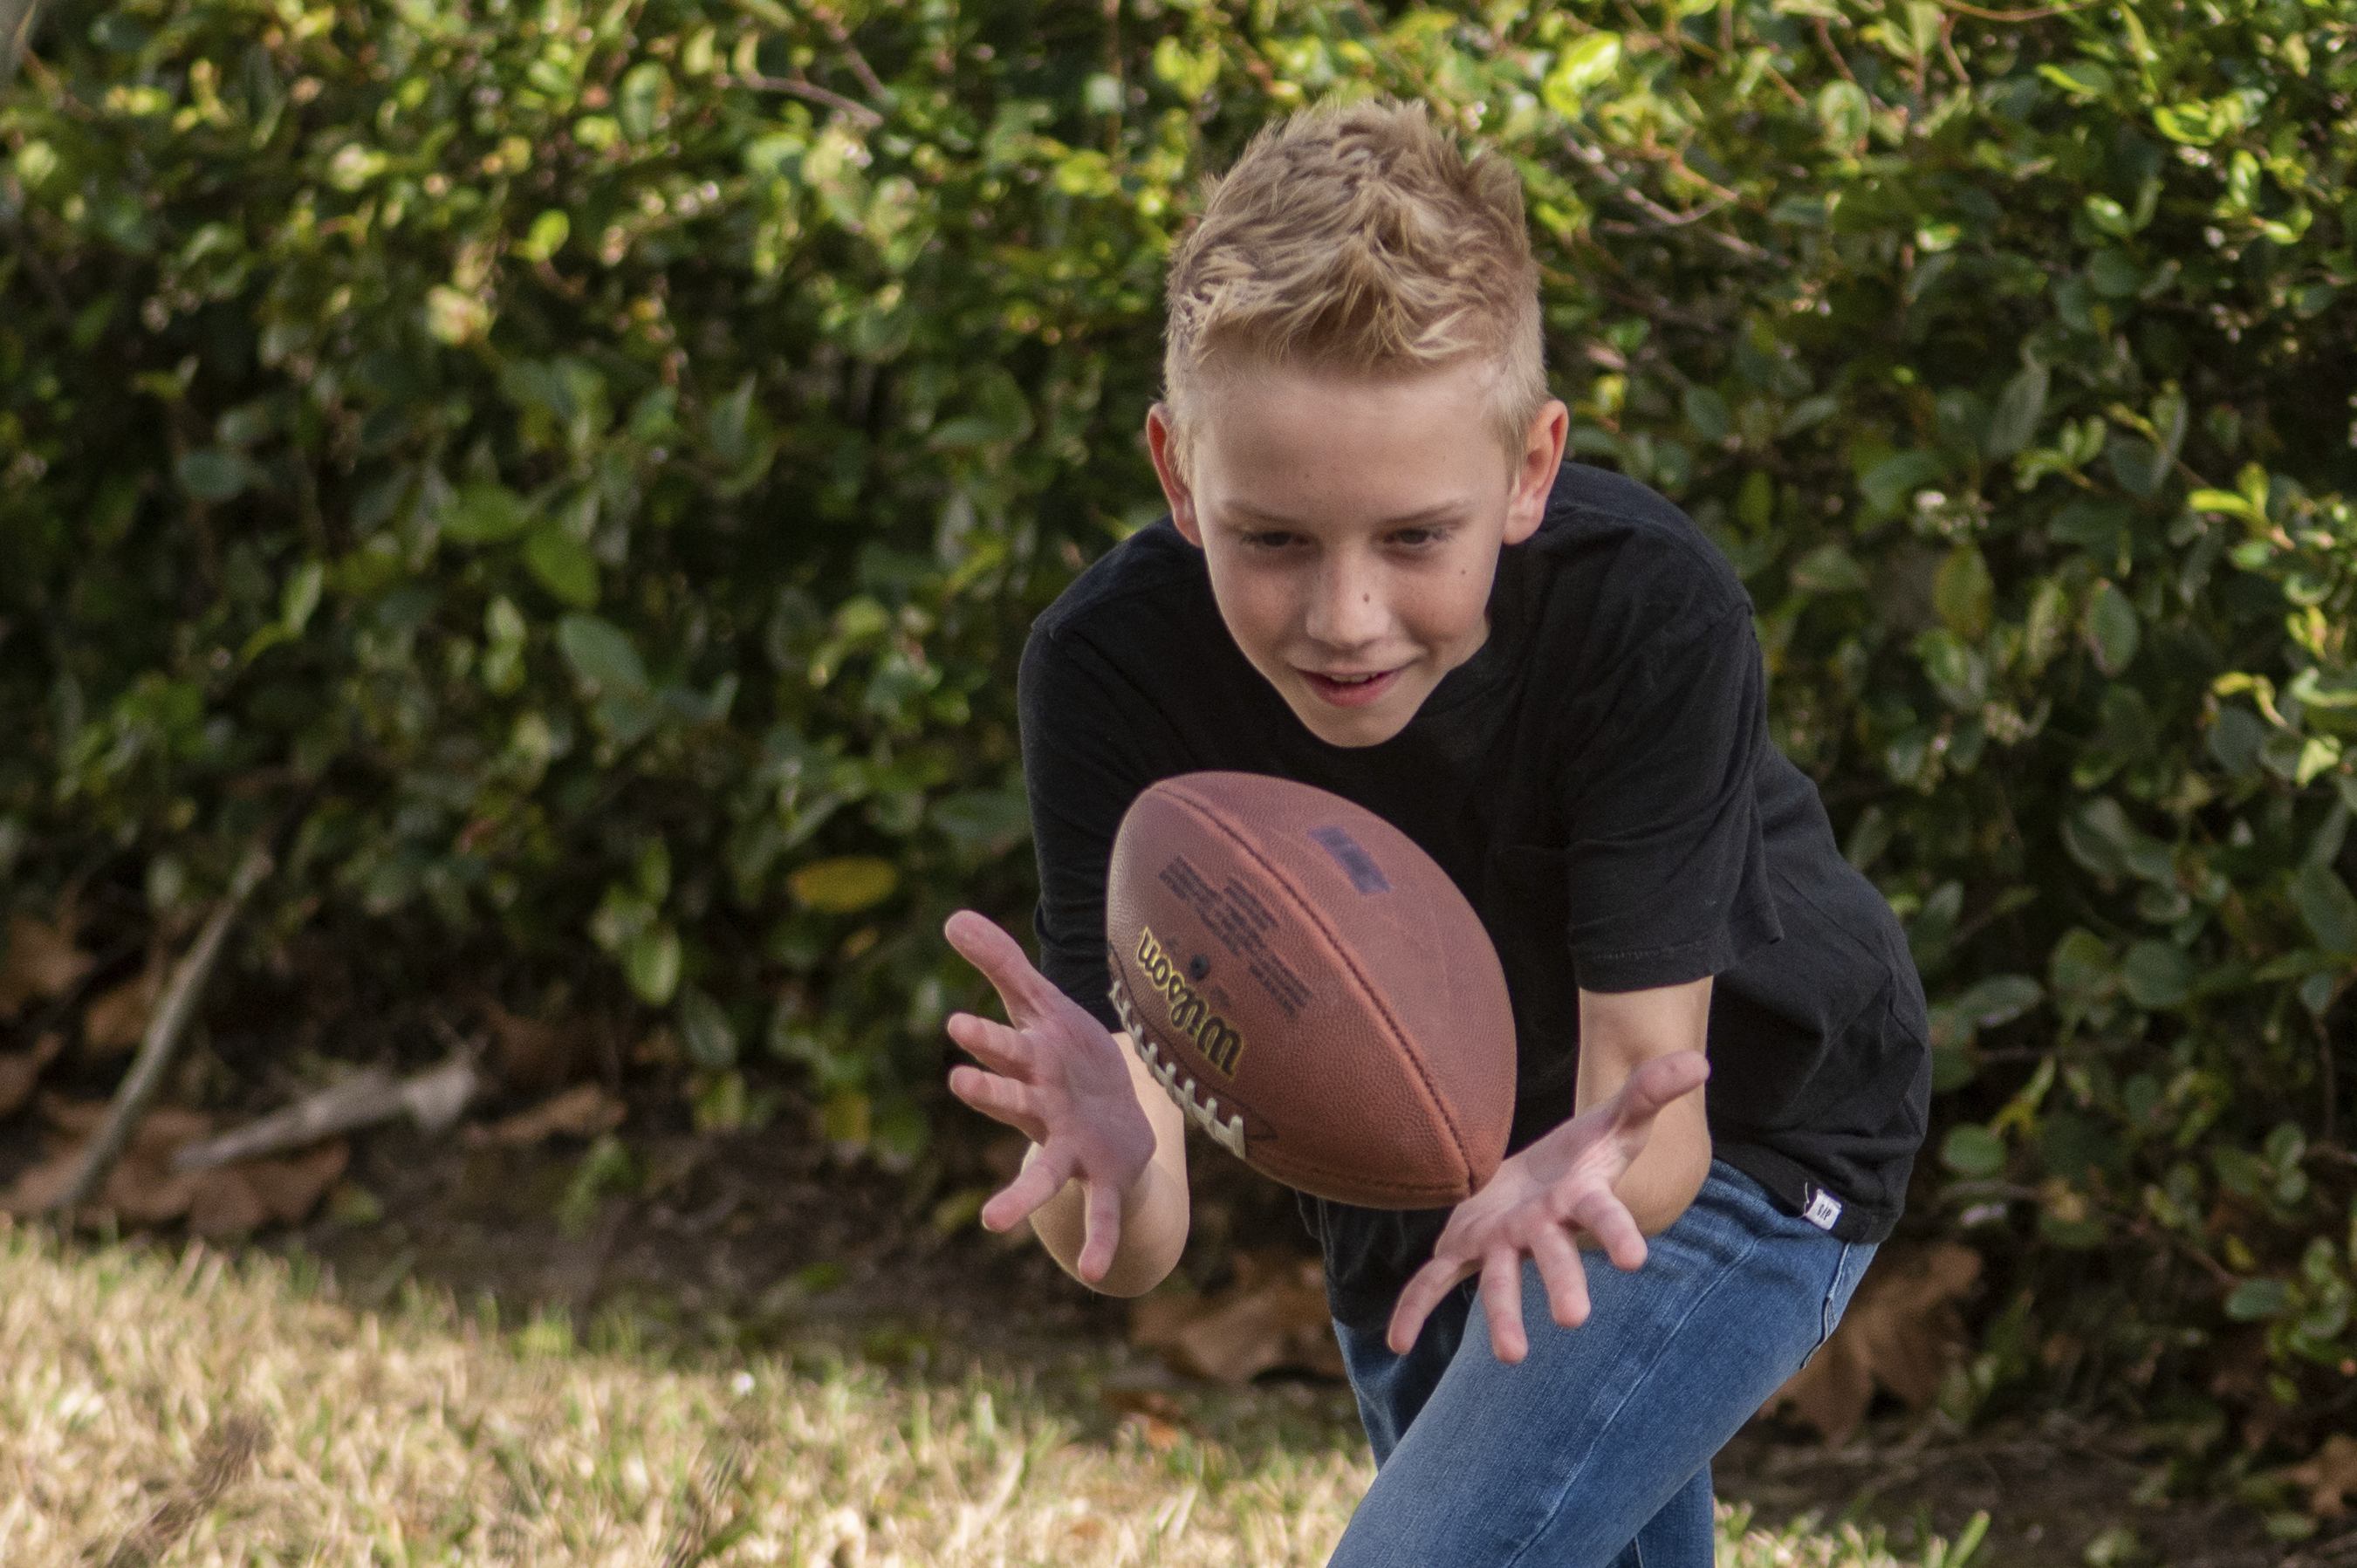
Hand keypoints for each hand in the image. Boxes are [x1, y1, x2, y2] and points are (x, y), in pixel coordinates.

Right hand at [941, 909, 1157, 1283]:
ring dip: (1020, 1196)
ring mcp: (1071, 1148)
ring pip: (1044, 1168)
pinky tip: (1096, 1271)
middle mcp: (1044, 1110)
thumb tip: (951, 917)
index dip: (985, 1038)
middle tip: (959, 1082)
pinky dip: (1098, 1239)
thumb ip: (1001, 964)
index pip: (1005, 1048)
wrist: (1117, 1114)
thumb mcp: (1041, 1004)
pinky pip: (1101, 1212)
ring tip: (992, 1223)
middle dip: (991, 1092)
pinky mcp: (1105, 1175)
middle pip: (1015, 1101)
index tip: (957, 1023)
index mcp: (1031, 1066)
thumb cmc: (1068, 1058)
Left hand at [1385, 1050, 1709, 1361]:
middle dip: (1564, 1284)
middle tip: (1573, 1319)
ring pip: (1503, 1281)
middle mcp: (1543, 1230)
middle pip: (1555, 1257)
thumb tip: (1699, 1060)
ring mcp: (1503, 1243)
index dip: (1617, 1234)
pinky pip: (1436, 1281)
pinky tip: (1396, 1341)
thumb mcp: (1614, 1118)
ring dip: (1503, 1316)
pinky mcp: (1465, 1248)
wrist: (1536, 1176)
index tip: (1633, 1259)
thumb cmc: (1583, 1153)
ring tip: (1512, 1357)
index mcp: (1580, 1200)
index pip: (1605, 1215)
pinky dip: (1415, 1308)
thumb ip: (1650, 1091)